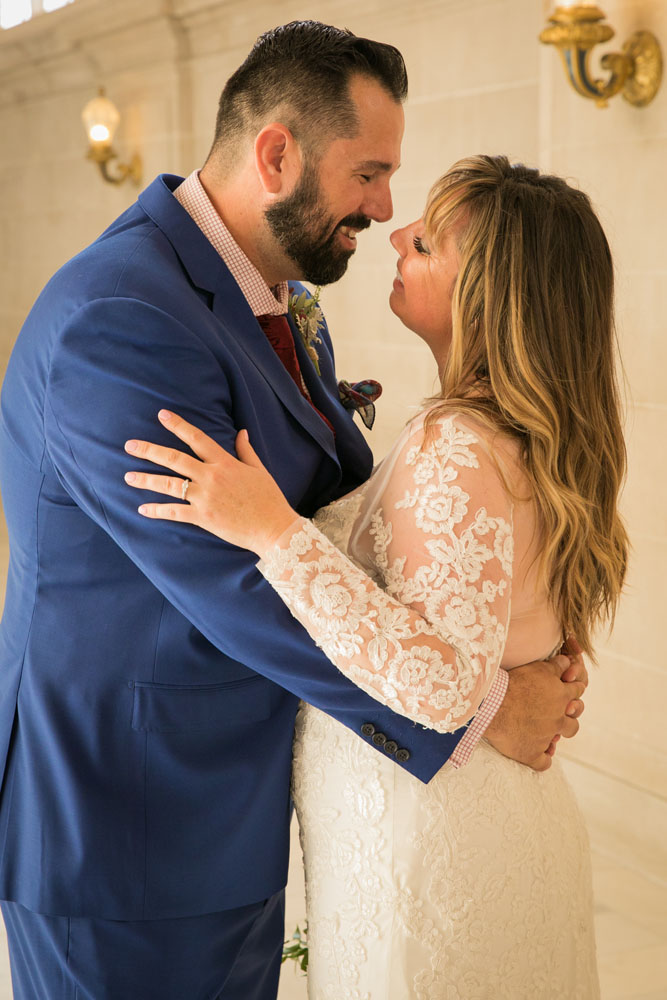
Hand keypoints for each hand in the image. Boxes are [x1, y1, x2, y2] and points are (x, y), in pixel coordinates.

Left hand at [124, 410, 299, 556]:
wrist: (274, 528)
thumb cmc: (269, 499)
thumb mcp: (259, 470)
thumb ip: (246, 451)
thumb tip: (241, 432)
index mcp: (225, 462)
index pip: (197, 438)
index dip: (178, 425)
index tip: (162, 415)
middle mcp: (211, 477)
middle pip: (174, 459)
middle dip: (149, 451)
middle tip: (129, 445)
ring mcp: (205, 497)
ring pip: (169, 485)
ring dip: (146, 479)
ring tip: (128, 476)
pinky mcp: (203, 517)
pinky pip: (174, 512)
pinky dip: (157, 511)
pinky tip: (142, 509)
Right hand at [485, 648, 587, 771]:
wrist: (493, 705)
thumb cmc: (514, 684)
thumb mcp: (538, 668)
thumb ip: (557, 666)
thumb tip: (570, 661)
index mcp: (561, 697)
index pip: (576, 692)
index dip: (572, 690)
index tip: (566, 689)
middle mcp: (557, 719)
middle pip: (573, 719)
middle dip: (569, 716)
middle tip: (557, 712)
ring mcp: (545, 737)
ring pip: (560, 737)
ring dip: (557, 735)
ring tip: (548, 730)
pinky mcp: (531, 754)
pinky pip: (542, 763)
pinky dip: (542, 759)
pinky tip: (539, 754)